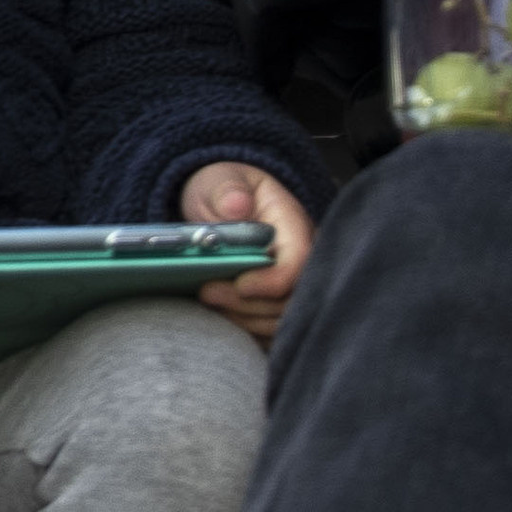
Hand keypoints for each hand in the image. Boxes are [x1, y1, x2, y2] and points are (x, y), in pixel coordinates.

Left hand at [185, 163, 313, 340]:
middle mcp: (303, 260)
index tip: (240, 285)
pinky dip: (248, 330)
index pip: (300, 263)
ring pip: (283, 320)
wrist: (221, 203)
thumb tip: (237, 205)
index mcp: (295, 227)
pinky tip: (222, 317)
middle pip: (293, 299)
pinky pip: (272, 331)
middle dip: (250, 304)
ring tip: (209, 301)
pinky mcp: (278, 303)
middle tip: (208, 293)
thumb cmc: (223, 190)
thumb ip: (228, 191)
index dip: (273, 282)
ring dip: (245, 319)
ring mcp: (293, 285)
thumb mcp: (221, 180)